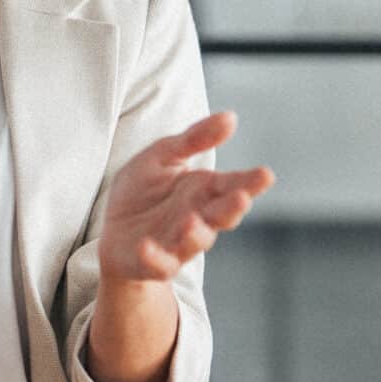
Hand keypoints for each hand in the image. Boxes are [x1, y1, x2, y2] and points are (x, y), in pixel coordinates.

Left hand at [96, 110, 274, 283]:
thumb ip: (195, 139)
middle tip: (241, 198)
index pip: (233, 185)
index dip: (250, 182)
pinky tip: (147, 247)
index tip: (265, 174)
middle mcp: (198, 218)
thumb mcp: (164, 156)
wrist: (115, 232)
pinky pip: (158, 264)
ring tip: (193, 221)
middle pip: (221, 215)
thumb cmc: (144, 191)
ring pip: (195, 241)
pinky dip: (155, 258)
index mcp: (204, 191)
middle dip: (231, 208)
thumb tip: (231, 117)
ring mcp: (178, 242)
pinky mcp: (154, 262)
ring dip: (196, 234)